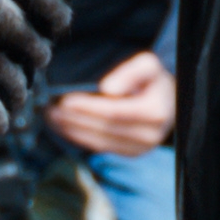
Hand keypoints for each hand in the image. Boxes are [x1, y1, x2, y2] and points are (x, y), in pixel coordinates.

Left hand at [45, 49, 177, 156]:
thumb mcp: (148, 65)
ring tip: (53, 117)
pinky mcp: (131, 154)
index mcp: (155, 112)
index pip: (115, 112)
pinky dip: (80, 138)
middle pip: (104, 128)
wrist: (168, 102)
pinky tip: (65, 127)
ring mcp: (141, 149)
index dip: (88, 107)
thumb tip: (107, 89)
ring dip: (73, 130)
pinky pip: (101, 148)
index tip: (66, 100)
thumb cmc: (153, 81)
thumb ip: (131, 71)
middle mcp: (150, 135)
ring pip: (100, 142)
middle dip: (75, 119)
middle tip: (51, 109)